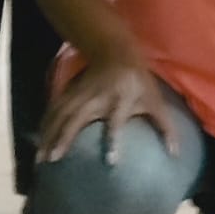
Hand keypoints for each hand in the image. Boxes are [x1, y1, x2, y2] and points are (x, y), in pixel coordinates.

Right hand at [38, 53, 177, 165]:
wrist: (117, 52)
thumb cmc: (139, 81)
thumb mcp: (155, 101)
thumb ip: (164, 127)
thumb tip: (175, 154)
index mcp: (120, 102)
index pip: (116, 123)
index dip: (114, 141)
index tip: (111, 161)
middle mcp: (97, 98)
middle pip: (76, 118)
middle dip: (63, 138)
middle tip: (51, 160)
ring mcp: (80, 94)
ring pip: (60, 114)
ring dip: (48, 134)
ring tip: (40, 158)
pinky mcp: (70, 92)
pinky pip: (54, 109)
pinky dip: (45, 124)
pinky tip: (38, 140)